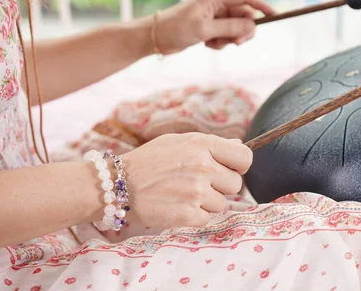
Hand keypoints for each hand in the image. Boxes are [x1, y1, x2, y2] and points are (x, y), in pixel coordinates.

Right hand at [121, 132, 251, 227]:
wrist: (116, 184)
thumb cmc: (149, 161)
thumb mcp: (178, 142)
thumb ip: (211, 144)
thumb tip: (238, 145)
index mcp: (202, 144)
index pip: (244, 157)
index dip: (239, 166)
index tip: (228, 170)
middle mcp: (202, 166)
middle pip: (236, 184)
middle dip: (221, 186)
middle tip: (198, 185)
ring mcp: (195, 191)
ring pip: (222, 204)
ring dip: (207, 203)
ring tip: (183, 195)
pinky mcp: (187, 213)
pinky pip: (207, 218)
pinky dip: (195, 216)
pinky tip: (177, 206)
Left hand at [153, 0, 275, 52]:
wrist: (156, 38)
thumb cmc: (176, 29)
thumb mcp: (206, 30)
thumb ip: (231, 27)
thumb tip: (253, 26)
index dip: (262, 6)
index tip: (275, 15)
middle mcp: (217, 3)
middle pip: (244, 15)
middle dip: (243, 31)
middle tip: (236, 43)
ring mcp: (215, 15)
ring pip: (236, 27)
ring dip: (230, 39)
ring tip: (214, 43)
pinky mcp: (211, 26)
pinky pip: (227, 35)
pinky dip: (221, 42)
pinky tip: (208, 44)